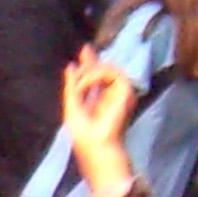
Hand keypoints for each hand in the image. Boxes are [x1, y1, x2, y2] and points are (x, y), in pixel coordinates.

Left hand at [63, 47, 137, 180]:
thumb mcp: (72, 108)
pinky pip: (110, 72)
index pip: (97, 77)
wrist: (97, 146)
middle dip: (92, 61)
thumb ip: (71, 87)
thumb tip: (71, 65)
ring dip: (89, 73)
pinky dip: (95, 76)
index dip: (91, 62)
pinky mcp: (126, 90)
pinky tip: (86, 85)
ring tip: (80, 86)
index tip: (85, 49)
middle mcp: (112, 94)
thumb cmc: (84, 136)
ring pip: (106, 68)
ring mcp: (120, 92)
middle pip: (105, 68)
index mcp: (99, 100)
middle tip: (83, 53)